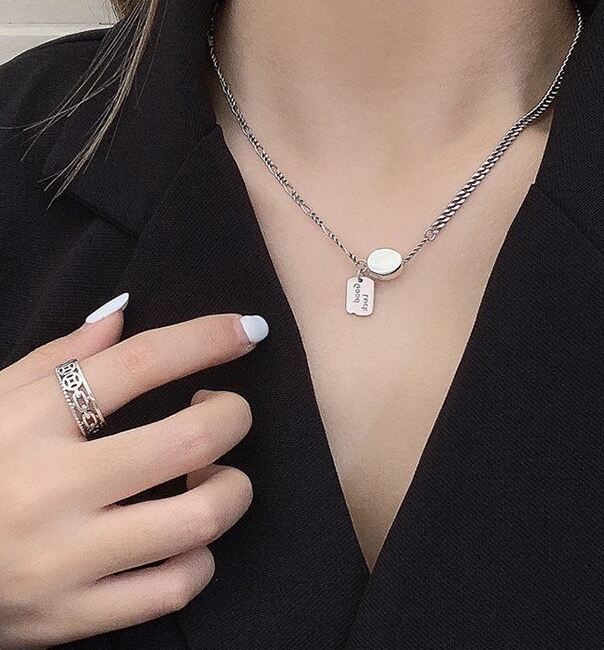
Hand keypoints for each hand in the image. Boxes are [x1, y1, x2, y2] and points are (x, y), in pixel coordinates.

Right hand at [0, 300, 267, 648]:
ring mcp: (62, 561)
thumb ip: (56, 358)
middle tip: (224, 411)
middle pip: (191, 438)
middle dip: (233, 415)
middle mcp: (49, 490)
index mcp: (27, 423)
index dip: (207, 338)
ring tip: (212, 475)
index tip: (247, 330)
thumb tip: (123, 314)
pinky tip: (188, 538)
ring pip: (199, 518)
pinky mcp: (69, 617)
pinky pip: (173, 589)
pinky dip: (201, 558)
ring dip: (230, 489)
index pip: (140, 362)